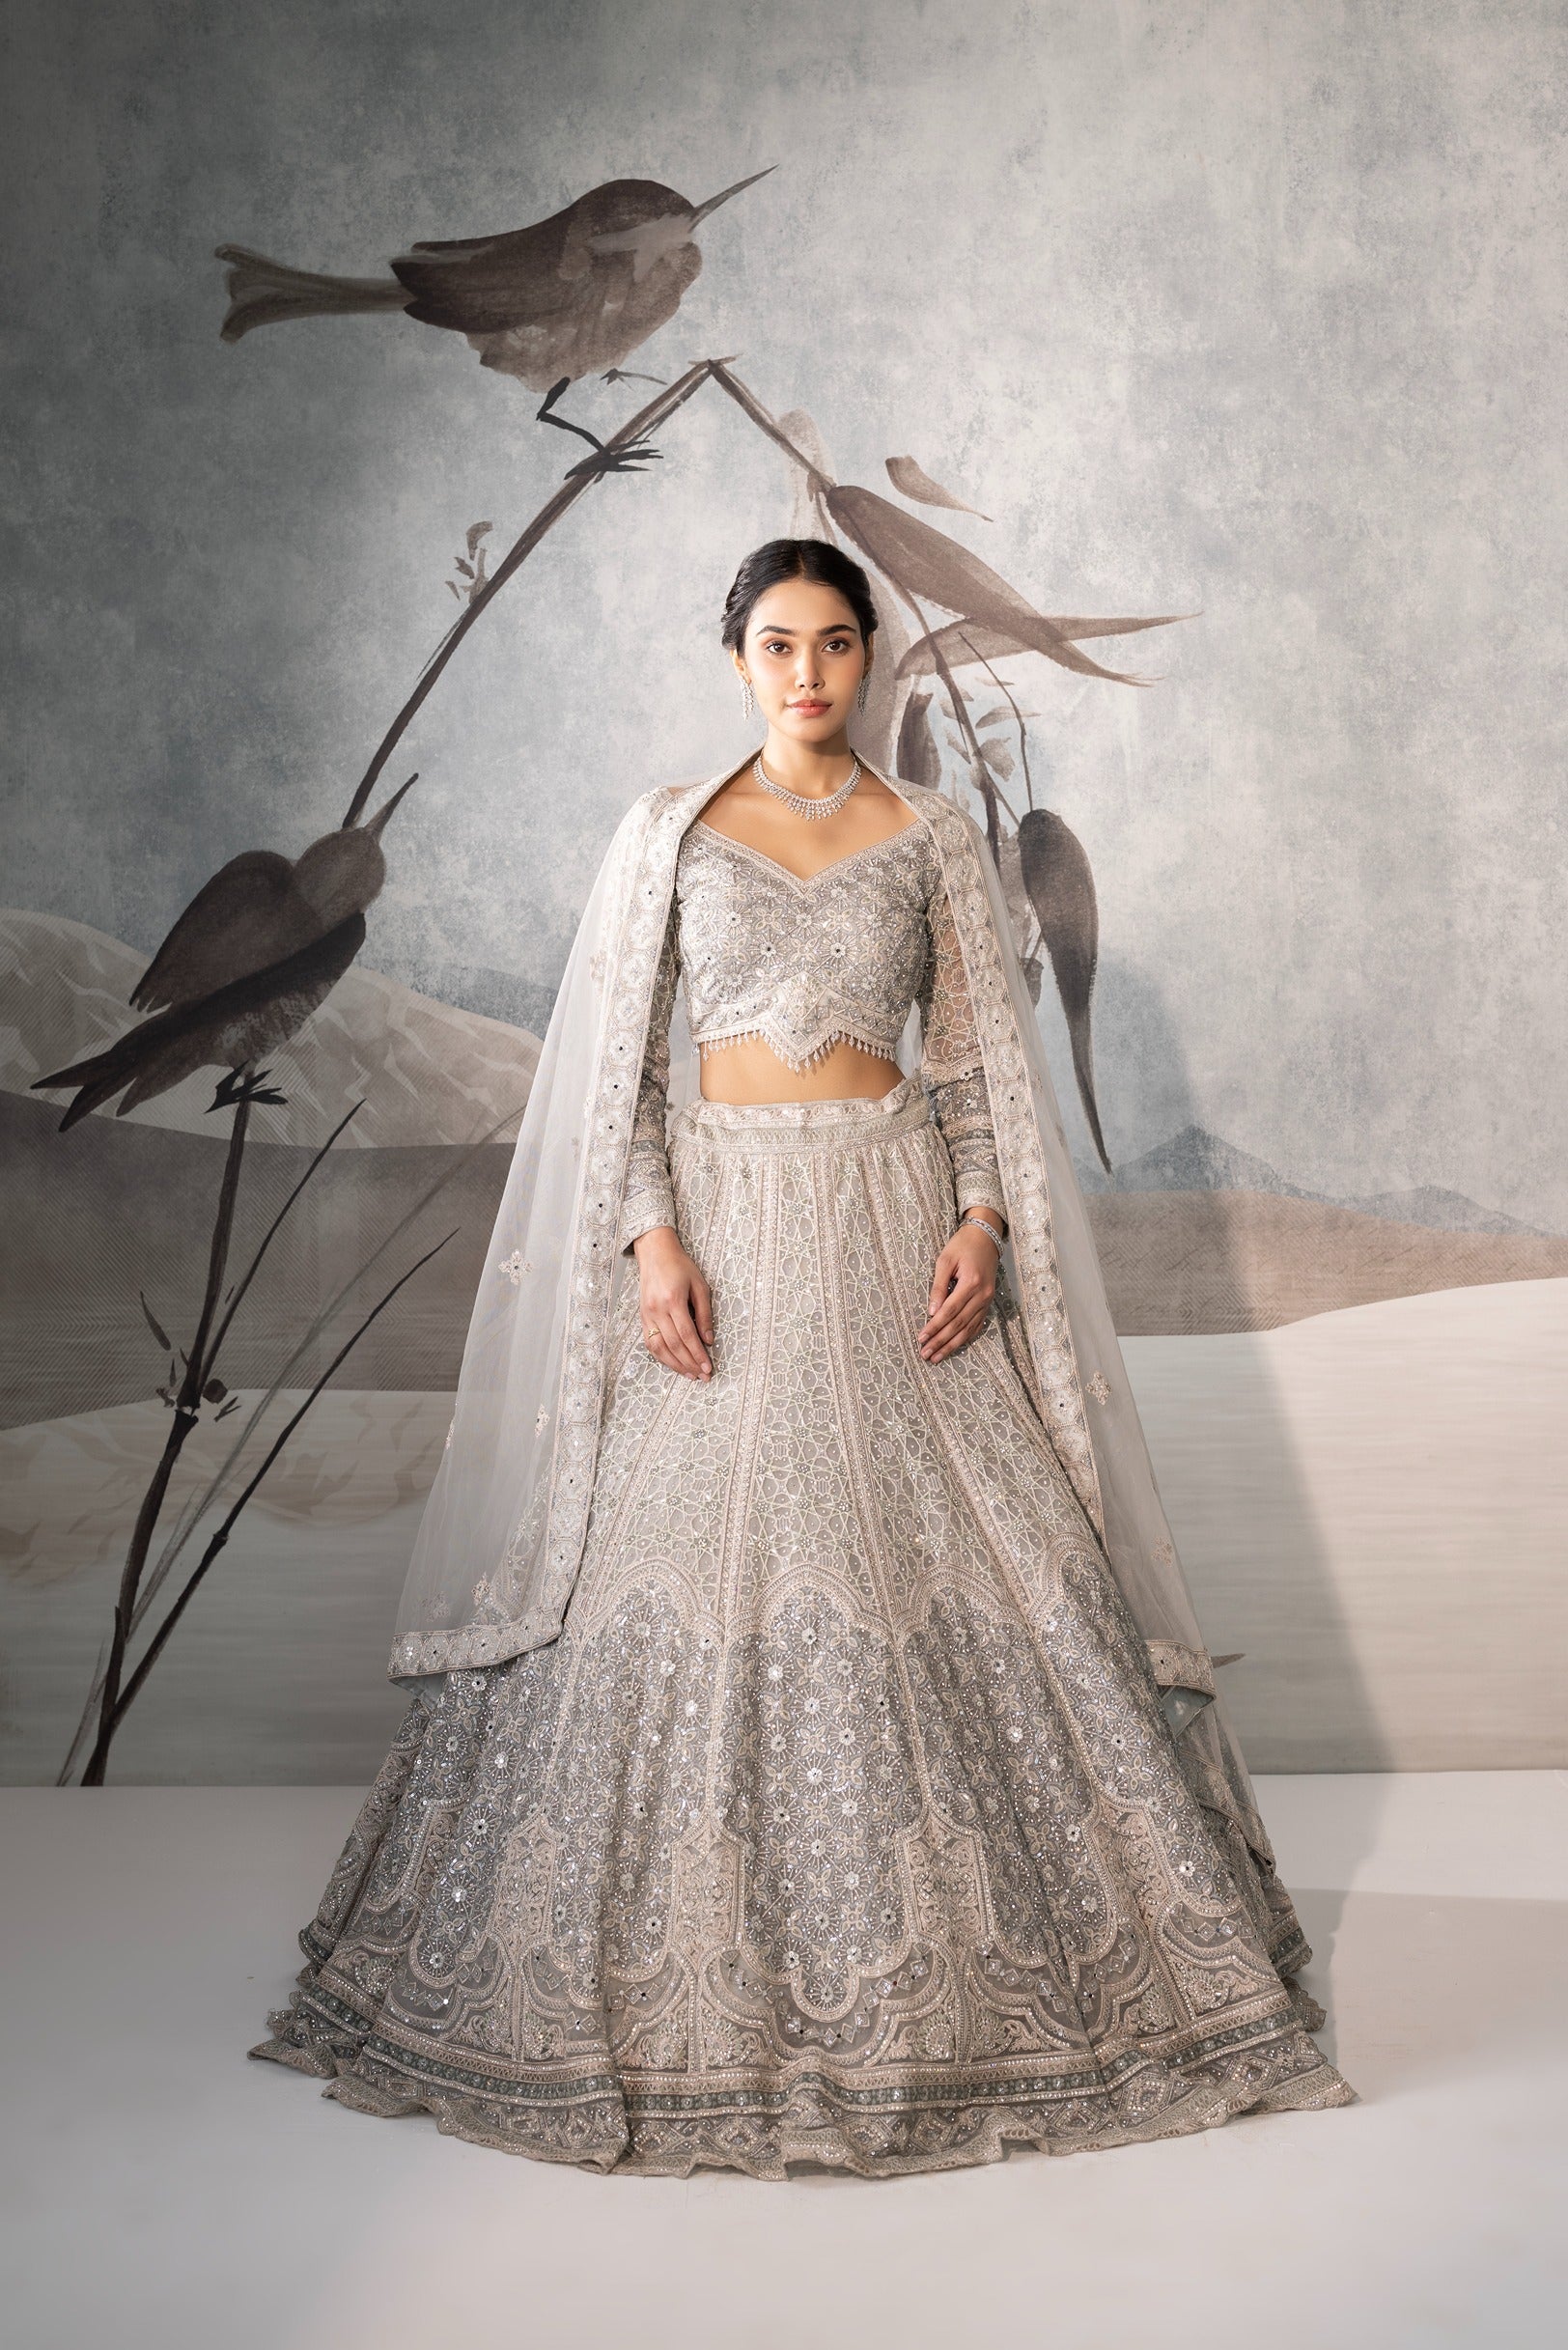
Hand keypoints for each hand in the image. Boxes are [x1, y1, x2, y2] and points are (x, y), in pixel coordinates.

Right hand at [633, 1226, 713, 1380]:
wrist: (655, 1253)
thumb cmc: (680, 1266)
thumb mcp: (700, 1285)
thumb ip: (705, 1314)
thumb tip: (708, 1340)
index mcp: (673, 1300)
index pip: (687, 1335)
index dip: (697, 1354)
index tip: (708, 1367)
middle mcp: (657, 1310)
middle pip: (673, 1345)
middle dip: (689, 1364)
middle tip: (703, 1376)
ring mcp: (647, 1314)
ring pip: (659, 1348)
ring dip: (675, 1365)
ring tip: (690, 1375)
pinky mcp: (642, 1316)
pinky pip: (650, 1342)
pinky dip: (662, 1356)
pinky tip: (673, 1363)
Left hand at [919, 1215, 1000, 1363]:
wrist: (985, 1237)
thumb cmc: (962, 1245)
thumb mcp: (945, 1260)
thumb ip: (938, 1287)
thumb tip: (931, 1312)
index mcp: (971, 1283)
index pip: (949, 1312)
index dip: (934, 1327)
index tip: (921, 1338)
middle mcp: (982, 1295)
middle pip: (958, 1324)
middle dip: (941, 1341)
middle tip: (925, 1354)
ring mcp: (987, 1300)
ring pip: (968, 1329)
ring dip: (952, 1345)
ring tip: (937, 1356)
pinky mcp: (988, 1302)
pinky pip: (977, 1324)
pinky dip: (965, 1337)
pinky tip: (954, 1347)